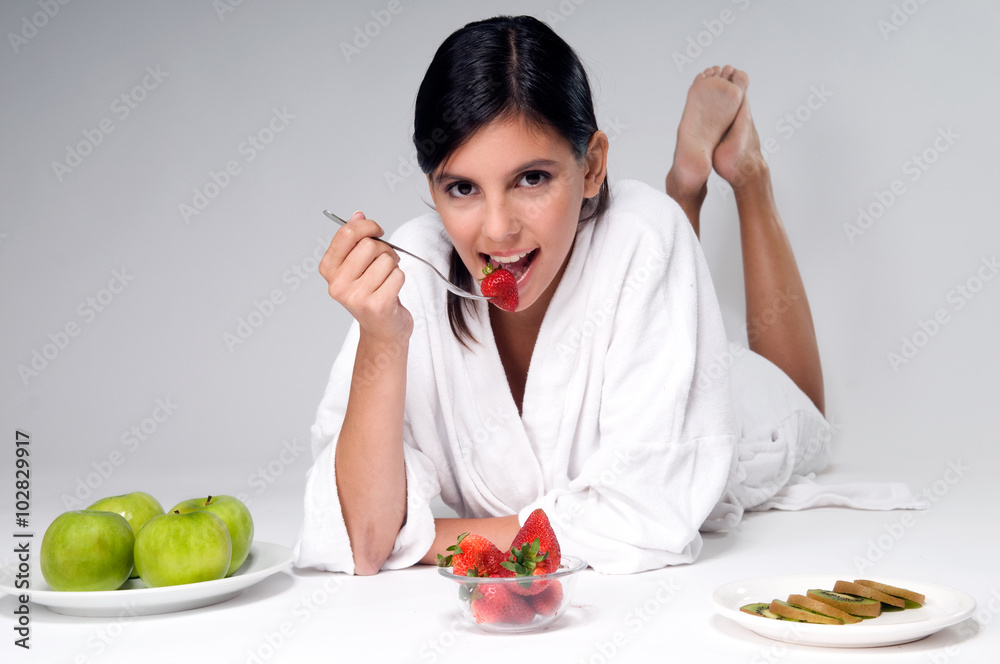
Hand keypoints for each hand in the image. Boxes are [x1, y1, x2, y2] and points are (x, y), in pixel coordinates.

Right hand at [320, 211, 412, 342]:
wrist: (381, 330)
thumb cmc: (370, 295)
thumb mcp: (356, 266)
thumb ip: (355, 239)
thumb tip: (358, 215)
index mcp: (329, 270)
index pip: (347, 234)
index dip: (367, 226)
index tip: (377, 230)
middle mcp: (338, 284)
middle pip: (369, 245)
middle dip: (384, 249)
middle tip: (385, 262)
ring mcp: (356, 297)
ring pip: (386, 260)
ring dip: (393, 266)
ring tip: (387, 278)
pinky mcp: (377, 306)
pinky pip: (398, 275)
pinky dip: (400, 279)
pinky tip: (392, 291)